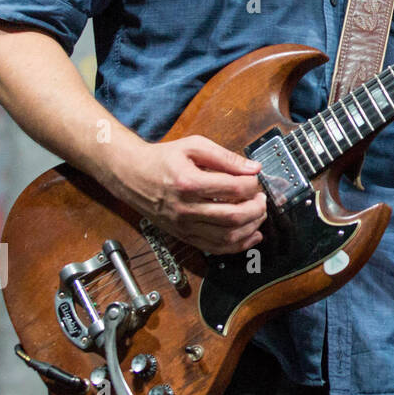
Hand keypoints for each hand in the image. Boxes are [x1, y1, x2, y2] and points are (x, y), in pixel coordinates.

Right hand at [114, 136, 265, 255]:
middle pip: (233, 216)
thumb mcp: (193, 146)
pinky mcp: (183, 236)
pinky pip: (215, 248)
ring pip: (226, 236)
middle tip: (262, 198)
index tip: (256, 179)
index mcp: (188, 183)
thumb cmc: (162, 159)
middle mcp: (185, 208)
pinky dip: (238, 245)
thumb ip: (225, 157)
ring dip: (251, 227)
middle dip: (257, 208)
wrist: (130, 175)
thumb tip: (253, 168)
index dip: (252, 185)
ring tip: (259, 214)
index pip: (232, 189)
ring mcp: (183, 226)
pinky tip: (251, 235)